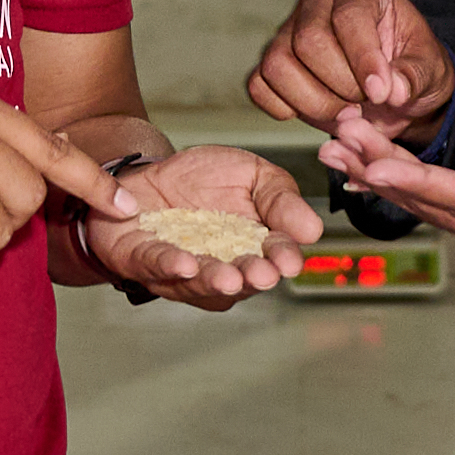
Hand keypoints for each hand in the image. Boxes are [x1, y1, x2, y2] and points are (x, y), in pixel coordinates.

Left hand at [87, 145, 323, 313]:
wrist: (150, 173)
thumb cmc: (202, 181)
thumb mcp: (252, 175)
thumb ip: (281, 198)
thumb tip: (312, 230)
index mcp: (253, 248)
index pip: (274, 257)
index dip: (283, 258)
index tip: (289, 261)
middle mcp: (220, 267)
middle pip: (240, 279)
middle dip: (251, 277)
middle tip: (263, 274)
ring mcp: (181, 272)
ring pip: (199, 281)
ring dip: (214, 279)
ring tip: (229, 277)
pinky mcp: (142, 260)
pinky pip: (156, 264)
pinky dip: (170, 265)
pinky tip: (185, 264)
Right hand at [246, 0, 454, 142]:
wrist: (393, 90)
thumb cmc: (410, 67)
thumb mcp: (430, 69)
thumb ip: (414, 76)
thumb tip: (394, 89)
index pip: (349, 17)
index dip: (363, 59)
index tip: (381, 92)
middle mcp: (316, 3)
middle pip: (309, 42)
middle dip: (341, 84)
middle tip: (367, 102)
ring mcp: (287, 32)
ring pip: (278, 65)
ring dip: (314, 101)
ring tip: (347, 112)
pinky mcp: (272, 64)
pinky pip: (259, 86)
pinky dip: (283, 108)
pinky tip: (316, 111)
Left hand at [325, 125, 454, 280]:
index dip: (424, 184)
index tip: (379, 165)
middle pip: (434, 203)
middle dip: (382, 172)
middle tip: (336, 140)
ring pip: (430, 203)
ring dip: (382, 173)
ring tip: (337, 143)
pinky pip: (441, 199)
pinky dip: (403, 178)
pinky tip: (370, 162)